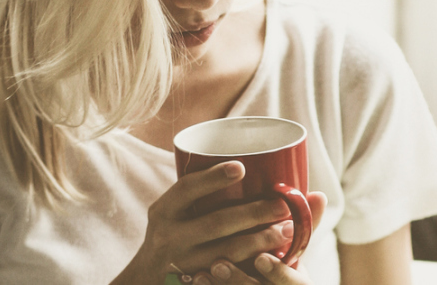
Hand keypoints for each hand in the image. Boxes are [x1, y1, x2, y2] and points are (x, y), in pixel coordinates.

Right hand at [112, 161, 326, 284]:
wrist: (148, 277)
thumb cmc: (172, 233)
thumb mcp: (173, 212)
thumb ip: (199, 194)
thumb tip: (249, 164)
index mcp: (164, 211)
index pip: (186, 189)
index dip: (212, 177)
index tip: (241, 167)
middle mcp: (169, 238)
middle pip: (215, 223)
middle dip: (253, 213)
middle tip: (283, 205)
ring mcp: (183, 264)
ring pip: (227, 253)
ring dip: (261, 240)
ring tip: (288, 230)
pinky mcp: (197, 282)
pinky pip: (229, 274)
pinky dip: (254, 265)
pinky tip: (276, 257)